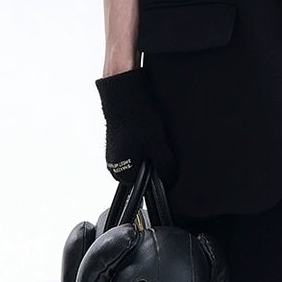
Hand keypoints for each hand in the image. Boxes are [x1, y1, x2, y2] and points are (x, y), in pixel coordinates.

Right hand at [94, 65, 178, 183]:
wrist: (124, 97)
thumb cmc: (137, 122)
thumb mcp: (159, 147)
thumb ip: (165, 168)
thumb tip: (169, 178)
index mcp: (122, 174)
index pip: (143, 185)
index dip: (156, 174)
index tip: (163, 162)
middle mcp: (114, 166)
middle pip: (139, 172)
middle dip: (150, 162)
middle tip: (158, 146)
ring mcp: (112, 153)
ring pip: (136, 158)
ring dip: (145, 151)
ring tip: (151, 136)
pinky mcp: (115, 140)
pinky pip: (131, 148)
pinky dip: (139, 142)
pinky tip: (145, 130)